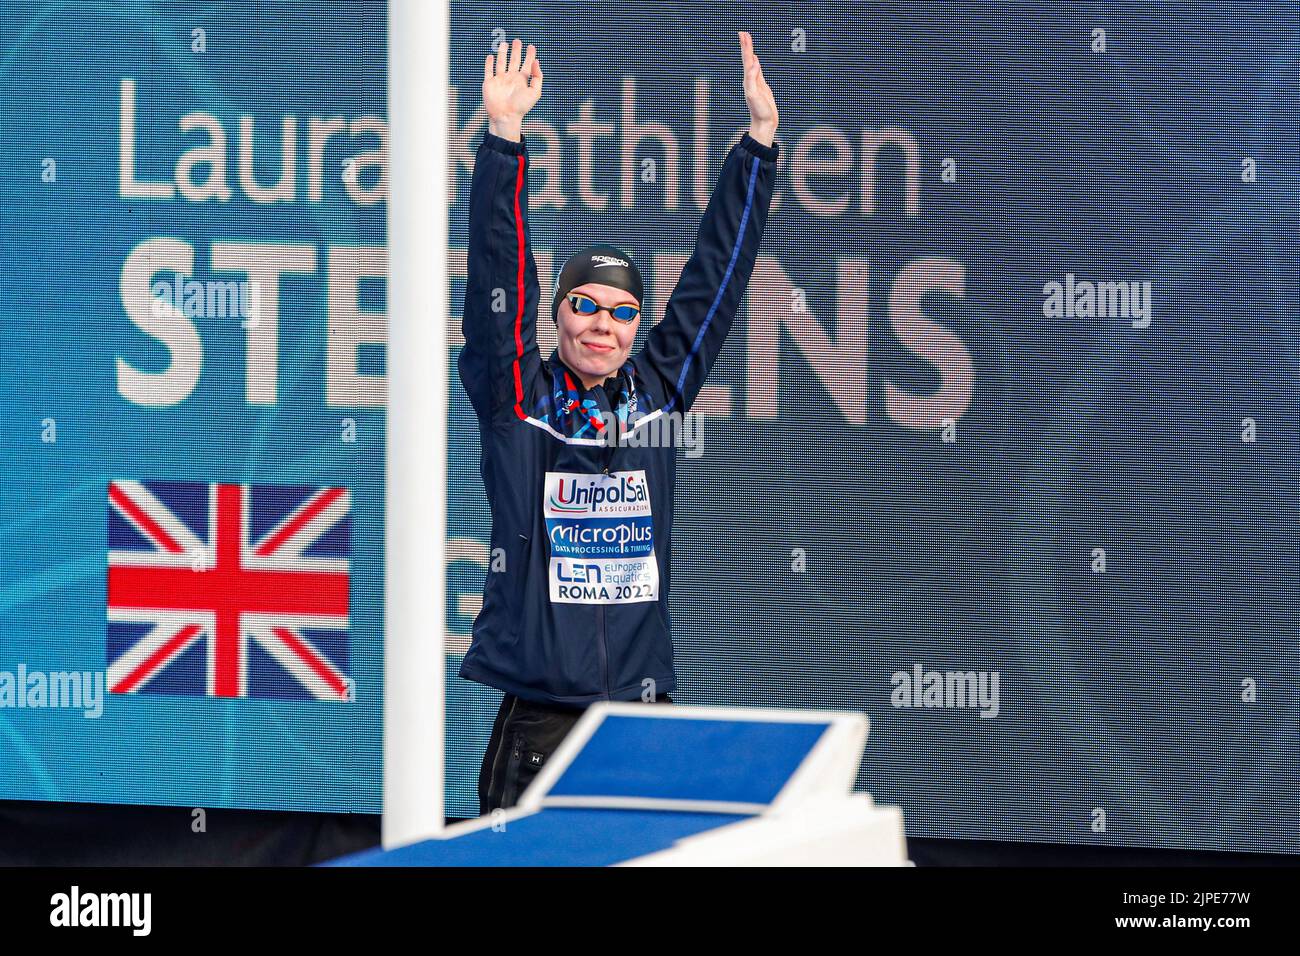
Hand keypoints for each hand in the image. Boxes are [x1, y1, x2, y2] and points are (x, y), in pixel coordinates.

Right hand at [483, 38, 542, 141]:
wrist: (505, 116)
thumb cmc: (521, 107)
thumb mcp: (535, 92)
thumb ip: (537, 77)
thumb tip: (536, 61)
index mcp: (522, 80)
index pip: (526, 64)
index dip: (529, 55)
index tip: (531, 46)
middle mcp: (511, 78)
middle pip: (514, 60)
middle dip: (516, 51)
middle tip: (517, 41)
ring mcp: (500, 80)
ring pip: (501, 62)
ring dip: (502, 53)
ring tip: (504, 44)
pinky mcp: (489, 83)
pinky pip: (488, 71)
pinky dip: (489, 63)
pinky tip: (490, 56)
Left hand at [739, 31, 777, 145]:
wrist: (764, 124)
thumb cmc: (759, 111)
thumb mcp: (754, 95)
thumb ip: (752, 79)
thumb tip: (754, 63)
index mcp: (748, 80)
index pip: (747, 59)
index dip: (746, 47)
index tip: (743, 34)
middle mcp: (750, 80)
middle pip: (748, 59)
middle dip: (746, 45)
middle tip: (743, 33)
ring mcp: (756, 83)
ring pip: (752, 63)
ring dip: (750, 52)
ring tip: (747, 41)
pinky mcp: (762, 87)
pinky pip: (758, 71)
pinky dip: (756, 63)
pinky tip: (755, 59)